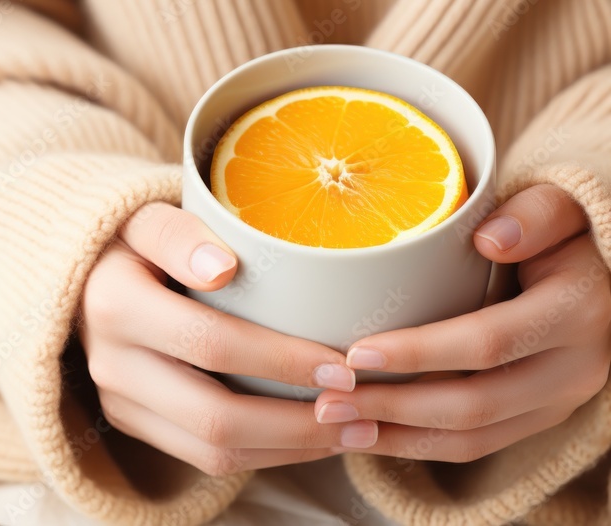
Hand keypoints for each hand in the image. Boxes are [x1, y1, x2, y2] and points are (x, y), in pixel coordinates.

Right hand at [80, 202, 374, 475]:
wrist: (85, 276)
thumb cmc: (134, 241)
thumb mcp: (148, 218)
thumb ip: (179, 234)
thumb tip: (220, 267)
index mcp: (116, 305)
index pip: (210, 343)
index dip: (280, 360)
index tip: (342, 363)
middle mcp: (111, 364)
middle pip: (214, 416)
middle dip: (297, 423)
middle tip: (360, 411)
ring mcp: (120, 402)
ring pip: (212, 452)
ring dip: (289, 449)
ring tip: (350, 432)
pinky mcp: (134, 423)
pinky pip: (203, 458)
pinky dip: (264, 455)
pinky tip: (309, 436)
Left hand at [316, 184, 610, 461]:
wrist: (596, 279)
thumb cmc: (561, 233)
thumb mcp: (558, 209)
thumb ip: (533, 215)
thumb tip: (489, 239)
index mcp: (575, 313)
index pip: (487, 342)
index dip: (419, 353)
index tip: (355, 355)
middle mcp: (574, 369)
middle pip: (474, 405)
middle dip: (393, 408)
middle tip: (327, 404)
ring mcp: (556, 403)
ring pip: (472, 438)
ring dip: (396, 438)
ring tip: (335, 425)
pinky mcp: (536, 419)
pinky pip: (474, 446)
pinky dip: (416, 445)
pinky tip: (367, 434)